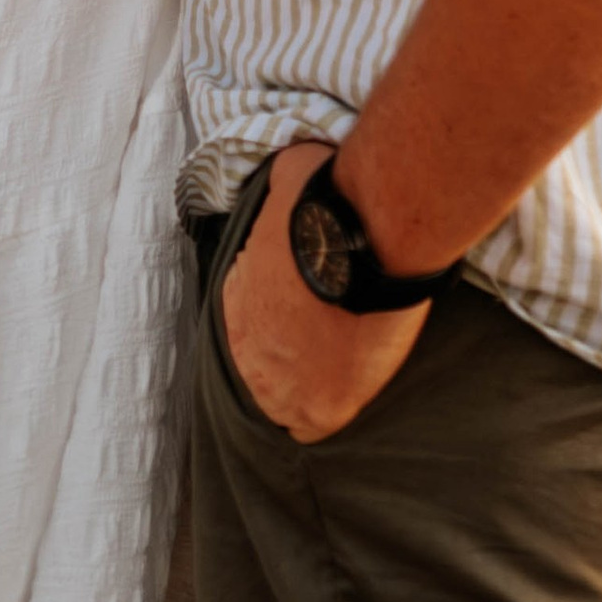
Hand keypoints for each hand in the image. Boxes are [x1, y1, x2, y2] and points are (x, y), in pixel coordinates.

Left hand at [216, 143, 429, 442]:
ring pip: (281, 398)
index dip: (275, 308)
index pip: (245, 314)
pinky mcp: (320, 409)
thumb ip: (281, 183)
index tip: (303, 300)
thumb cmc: (326, 203)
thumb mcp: (289, 176)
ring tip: (336, 366)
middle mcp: (247, 349)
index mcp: (236, 300)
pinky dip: (322, 415)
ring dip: (303, 384)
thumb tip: (286, 172)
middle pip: (262, 360)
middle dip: (288, 348)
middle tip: (325, 333)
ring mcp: (279, 385)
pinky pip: (309, 428)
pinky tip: (340, 398)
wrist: (366, 239)